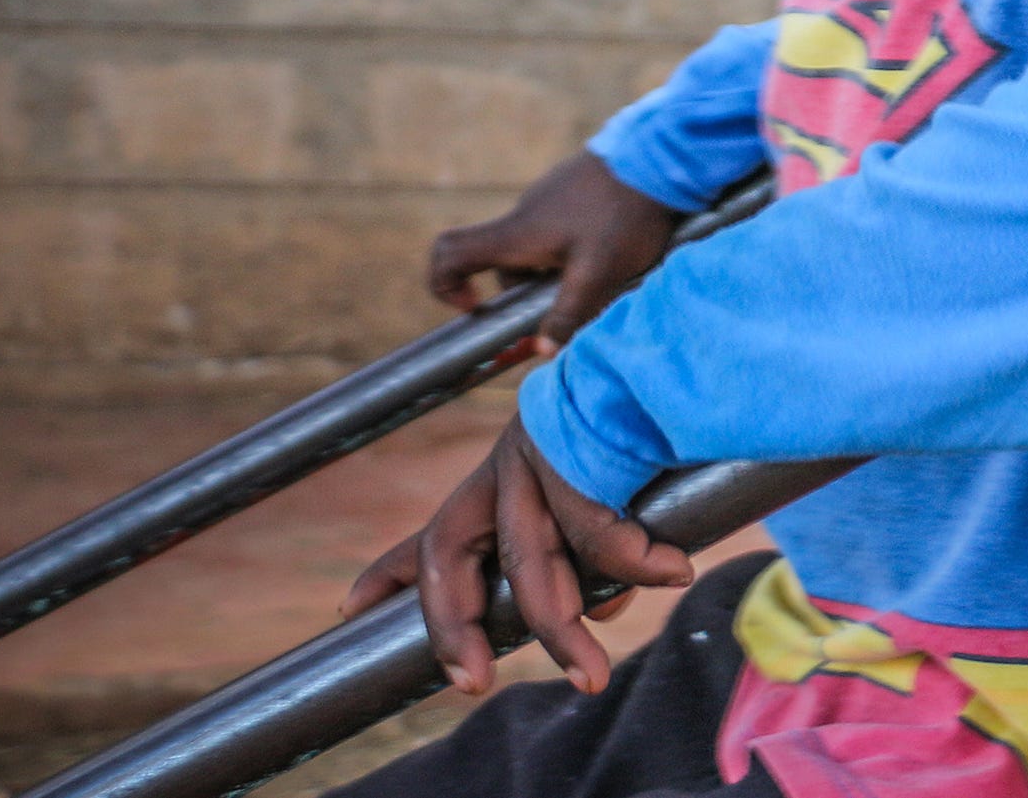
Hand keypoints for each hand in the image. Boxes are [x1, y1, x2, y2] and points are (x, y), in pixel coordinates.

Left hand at [341, 421, 692, 694]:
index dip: (390, 574)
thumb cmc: (651, 421)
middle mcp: (504, 466)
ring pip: (528, 559)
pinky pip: (597, 528)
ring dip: (559, 627)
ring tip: (590, 674)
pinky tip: (670, 573)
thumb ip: (588, 552)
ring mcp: (535, 454)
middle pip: (450, 550)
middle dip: (452, 625)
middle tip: (470, 684)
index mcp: (502, 478)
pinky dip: (636, 561)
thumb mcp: (608, 486)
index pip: (433, 534)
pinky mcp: (576, 445)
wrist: (678, 343)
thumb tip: (595, 612)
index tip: (349, 609)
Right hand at [427, 153, 680, 353]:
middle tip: (571, 300)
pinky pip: (560, 228)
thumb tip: (542, 352)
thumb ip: (568, 315)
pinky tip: (615, 247)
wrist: (660, 154)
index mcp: (515, 234)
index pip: (448, 252)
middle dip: (528, 291)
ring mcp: (549, 198)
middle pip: (502, 262)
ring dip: (558, 269)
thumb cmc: (623, 215)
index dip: (445, 284)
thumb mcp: (598, 274)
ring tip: (604, 271)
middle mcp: (523, 214)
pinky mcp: (573, 189)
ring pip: (536, 247)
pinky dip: (575, 247)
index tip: (475, 307)